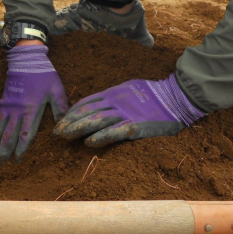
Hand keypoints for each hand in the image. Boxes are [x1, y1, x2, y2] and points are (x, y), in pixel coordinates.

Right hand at [0, 45, 68, 164]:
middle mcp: (16, 110)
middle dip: (2, 151)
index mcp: (31, 110)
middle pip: (7, 134)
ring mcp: (6, 105)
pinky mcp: (0, 100)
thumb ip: (61, 109)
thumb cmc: (44, 74)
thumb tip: (63, 129)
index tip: (16, 160)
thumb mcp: (57, 90)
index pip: (25, 134)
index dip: (20, 148)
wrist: (27, 58)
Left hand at [54, 73, 204, 146]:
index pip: (86, 102)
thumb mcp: (129, 90)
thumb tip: (99, 105)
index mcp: (113, 93)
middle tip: (56, 132)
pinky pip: (115, 133)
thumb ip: (114, 97)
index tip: (60, 121)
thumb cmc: (153, 94)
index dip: (72, 112)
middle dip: (69, 122)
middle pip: (87, 112)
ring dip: (79, 129)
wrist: (176, 97)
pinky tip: (89, 143)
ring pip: (97, 121)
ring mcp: (126, 114)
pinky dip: (101, 137)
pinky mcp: (136, 126)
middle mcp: (116, 102)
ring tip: (65, 136)